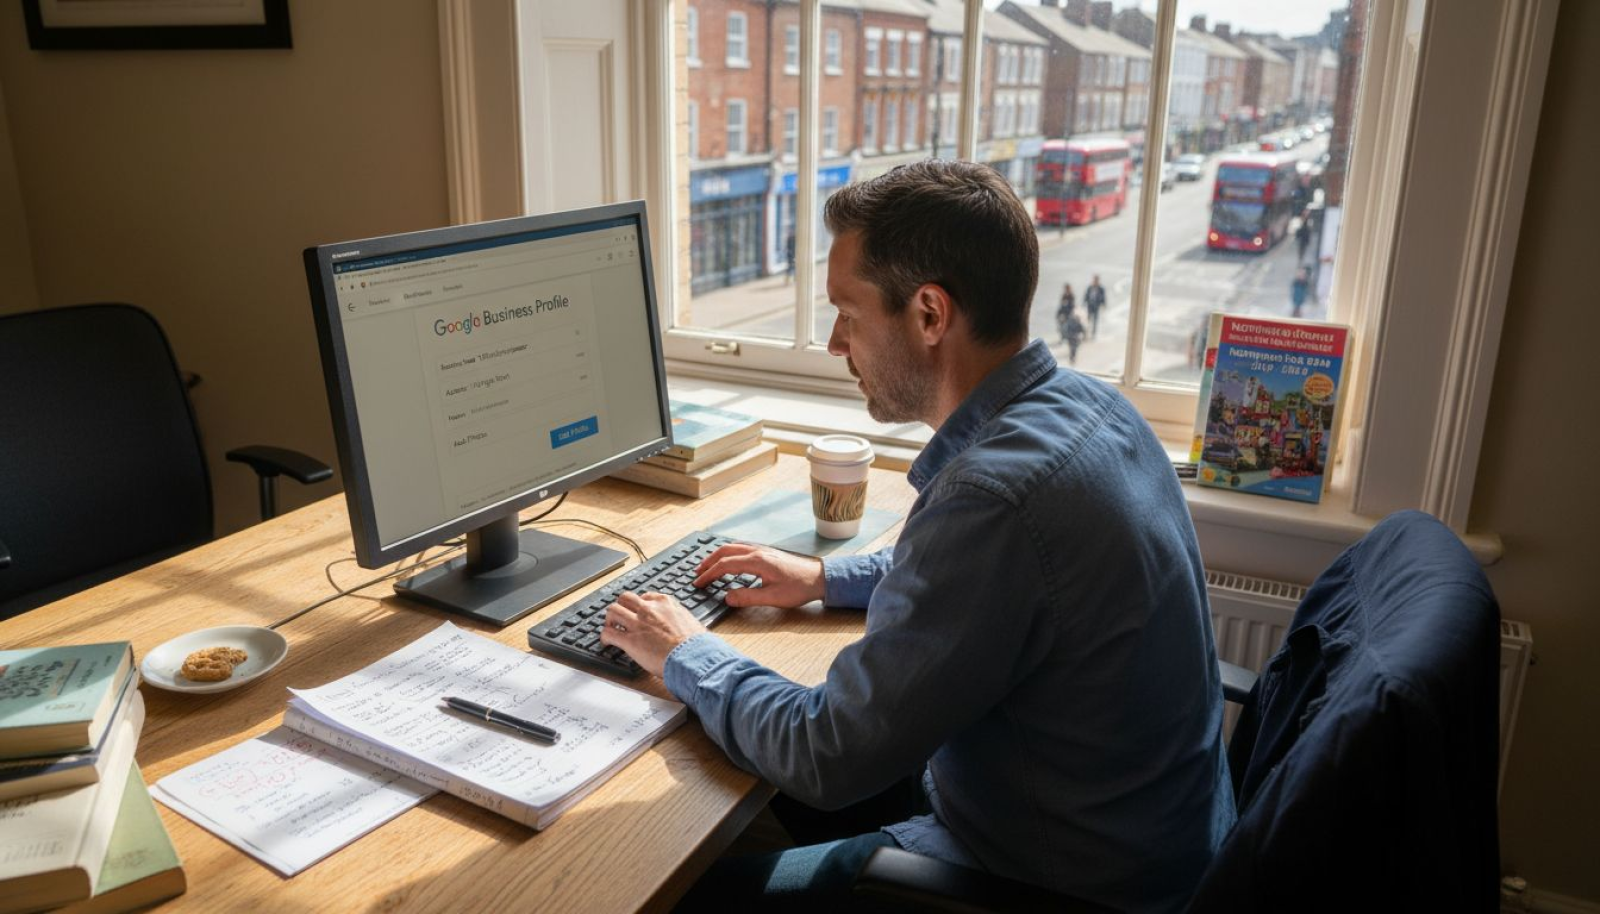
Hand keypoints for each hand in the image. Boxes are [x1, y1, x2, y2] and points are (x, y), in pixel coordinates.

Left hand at [599, 591, 704, 676]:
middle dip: (621, 607)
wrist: (694, 657)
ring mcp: (638, 624)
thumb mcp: (691, 623)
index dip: (639, 604)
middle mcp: (650, 609)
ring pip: (613, 611)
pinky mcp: (630, 641)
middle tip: (620, 617)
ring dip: (610, 619)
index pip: (646, 596)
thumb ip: (681, 621)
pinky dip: (605, 637)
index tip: (638, 610)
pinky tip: (606, 642)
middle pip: (625, 598)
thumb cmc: (697, 645)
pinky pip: (609, 633)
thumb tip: (684, 628)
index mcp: (666, 603)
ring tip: (611, 628)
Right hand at [693, 543, 824, 609]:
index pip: (725, 565)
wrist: (818, 578)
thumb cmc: (798, 588)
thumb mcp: (773, 597)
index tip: (698, 583)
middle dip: (708, 561)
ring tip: (707, 566)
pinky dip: (728, 552)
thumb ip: (748, 597)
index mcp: (756, 561)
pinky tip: (728, 560)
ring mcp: (762, 550)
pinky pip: (741, 547)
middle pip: (725, 551)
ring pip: (733, 547)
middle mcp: (757, 552)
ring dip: (717, 555)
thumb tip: (727, 597)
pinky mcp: (766, 552)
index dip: (709, 574)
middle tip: (696, 572)